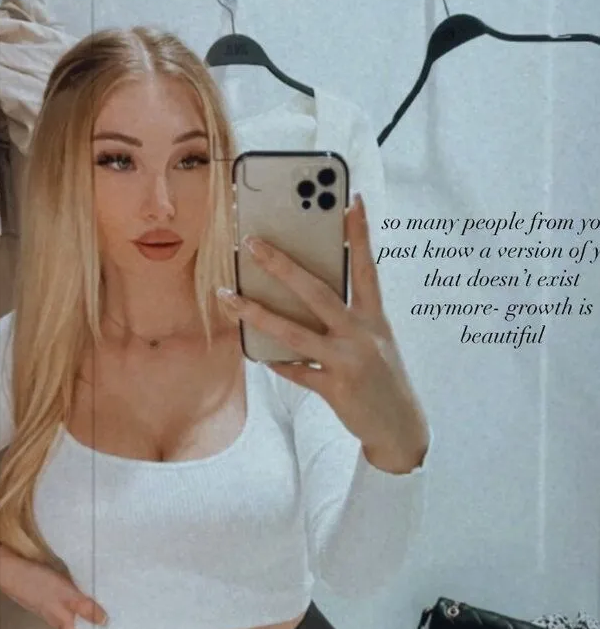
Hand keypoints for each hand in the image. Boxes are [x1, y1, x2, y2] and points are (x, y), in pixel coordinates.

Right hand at [0, 545, 107, 628]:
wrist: (10, 570)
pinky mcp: (46, 601)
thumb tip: (105, 622)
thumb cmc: (39, 583)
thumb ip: (86, 607)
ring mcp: (49, 612)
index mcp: (62, 624)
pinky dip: (73, 622)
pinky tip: (80, 616)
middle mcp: (56, 621)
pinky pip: (64, 617)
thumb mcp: (67, 594)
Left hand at [217, 193, 428, 471]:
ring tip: (229, 297)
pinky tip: (258, 356)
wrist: (399, 427)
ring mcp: (347, 361)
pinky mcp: (335, 389)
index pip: (367, 267)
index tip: (351, 201)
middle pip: (317, 292)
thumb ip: (348, 318)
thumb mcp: (376, 341)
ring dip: (257, 314)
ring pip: (295, 333)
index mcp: (375, 318)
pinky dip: (277, 364)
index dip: (359, 235)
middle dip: (282, 265)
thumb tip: (303, 297)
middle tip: (253, 243)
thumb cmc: (382, 377)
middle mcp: (362, 335)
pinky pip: (296, 372)